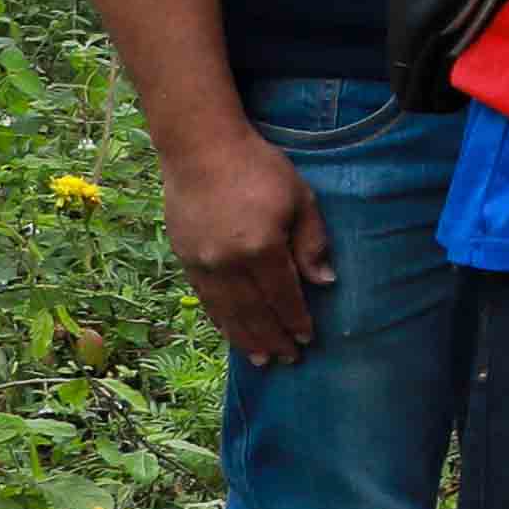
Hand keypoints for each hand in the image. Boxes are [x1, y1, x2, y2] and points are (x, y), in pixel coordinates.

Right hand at [160, 131, 331, 366]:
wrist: (201, 148)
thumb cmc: (260, 168)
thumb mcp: (300, 199)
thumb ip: (312, 243)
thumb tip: (324, 282)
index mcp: (261, 247)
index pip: (283, 295)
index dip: (296, 320)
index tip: (307, 339)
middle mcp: (227, 262)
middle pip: (253, 311)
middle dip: (272, 338)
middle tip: (287, 360)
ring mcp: (201, 262)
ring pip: (226, 311)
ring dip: (244, 337)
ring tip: (260, 359)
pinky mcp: (184, 257)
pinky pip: (204, 298)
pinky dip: (219, 319)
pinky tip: (230, 332)